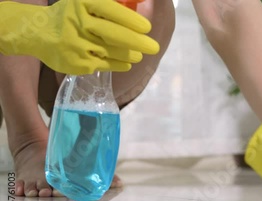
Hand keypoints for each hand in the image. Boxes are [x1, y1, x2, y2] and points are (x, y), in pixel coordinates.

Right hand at [0, 0, 159, 73]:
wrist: (39, 33)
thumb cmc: (71, 14)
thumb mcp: (86, 2)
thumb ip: (113, 4)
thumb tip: (141, 4)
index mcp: (82, 4)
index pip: (110, 10)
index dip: (131, 19)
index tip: (147, 27)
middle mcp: (78, 23)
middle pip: (113, 34)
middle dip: (137, 42)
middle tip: (153, 47)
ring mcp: (77, 45)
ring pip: (112, 52)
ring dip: (130, 54)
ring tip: (139, 55)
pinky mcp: (77, 63)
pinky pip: (105, 65)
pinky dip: (119, 64)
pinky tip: (127, 63)